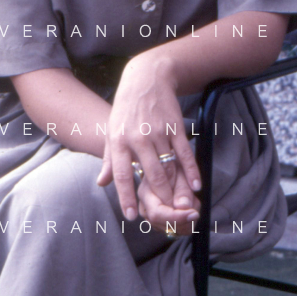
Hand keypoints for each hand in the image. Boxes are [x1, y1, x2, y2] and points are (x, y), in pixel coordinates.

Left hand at [96, 52, 201, 219]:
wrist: (146, 79)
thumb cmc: (125, 110)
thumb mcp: (111, 131)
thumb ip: (108, 160)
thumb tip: (101, 183)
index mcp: (118, 141)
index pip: (121, 174)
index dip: (126, 196)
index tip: (131, 216)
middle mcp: (138, 138)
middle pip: (150, 174)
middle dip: (159, 197)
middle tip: (165, 216)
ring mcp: (158, 132)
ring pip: (169, 166)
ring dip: (176, 188)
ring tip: (180, 207)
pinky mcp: (175, 127)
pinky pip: (184, 153)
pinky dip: (191, 170)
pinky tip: (195, 185)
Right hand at [137, 158, 199, 236]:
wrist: (168, 168)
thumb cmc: (174, 167)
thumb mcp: (181, 172)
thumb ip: (182, 189)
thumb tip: (182, 207)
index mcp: (146, 191)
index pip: (158, 211)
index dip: (177, 216)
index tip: (194, 213)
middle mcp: (144, 205)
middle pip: (161, 224)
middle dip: (182, 221)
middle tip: (196, 211)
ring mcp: (149, 215)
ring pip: (169, 229)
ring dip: (186, 221)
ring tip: (192, 203)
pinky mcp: (157, 222)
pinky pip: (173, 230)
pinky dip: (185, 223)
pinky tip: (188, 209)